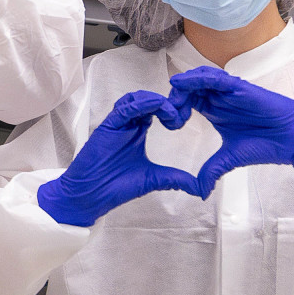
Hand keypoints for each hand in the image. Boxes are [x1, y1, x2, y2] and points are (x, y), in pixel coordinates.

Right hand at [36, 89, 202, 226]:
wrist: (92, 196)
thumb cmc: (116, 186)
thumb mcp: (155, 179)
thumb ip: (176, 179)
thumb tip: (200, 188)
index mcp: (138, 131)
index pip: (157, 109)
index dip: (172, 110)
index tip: (184, 120)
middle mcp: (128, 124)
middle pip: (148, 99)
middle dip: (167, 102)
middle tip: (180, 114)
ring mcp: (117, 124)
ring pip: (135, 98)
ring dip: (154, 100)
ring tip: (169, 111)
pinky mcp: (108, 126)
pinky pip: (124, 109)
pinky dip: (140, 104)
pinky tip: (155, 106)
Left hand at [168, 67, 293, 197]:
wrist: (290, 140)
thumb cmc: (265, 144)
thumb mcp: (229, 159)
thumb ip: (211, 171)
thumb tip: (200, 191)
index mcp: (214, 111)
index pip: (186, 103)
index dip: (174, 110)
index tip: (171, 125)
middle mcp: (219, 99)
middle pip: (188, 89)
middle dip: (174, 98)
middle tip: (170, 114)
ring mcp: (228, 92)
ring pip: (198, 79)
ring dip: (182, 87)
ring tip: (174, 99)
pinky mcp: (239, 87)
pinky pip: (215, 78)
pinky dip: (197, 78)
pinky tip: (183, 84)